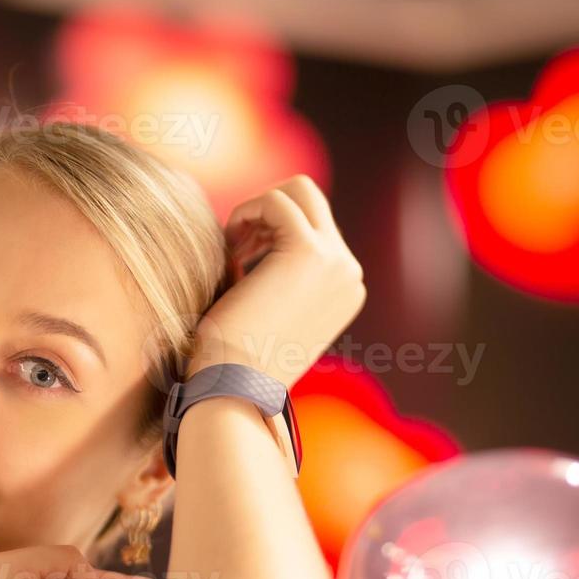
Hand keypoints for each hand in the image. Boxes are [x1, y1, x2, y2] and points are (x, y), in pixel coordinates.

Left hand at [190, 175, 365, 386]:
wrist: (233, 389)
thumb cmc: (233, 360)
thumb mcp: (266, 311)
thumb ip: (275, 276)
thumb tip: (252, 235)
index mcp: (344, 288)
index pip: (312, 226)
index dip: (268, 232)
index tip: (240, 262)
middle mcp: (349, 272)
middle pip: (310, 198)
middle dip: (267, 211)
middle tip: (236, 247)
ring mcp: (337, 261)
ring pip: (297, 189)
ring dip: (255, 212)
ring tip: (231, 253)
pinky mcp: (310, 252)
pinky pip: (275, 201)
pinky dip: (244, 215)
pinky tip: (230, 252)